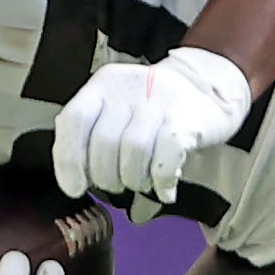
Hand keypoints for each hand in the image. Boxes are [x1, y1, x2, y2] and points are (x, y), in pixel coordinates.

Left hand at [52, 45, 254, 201]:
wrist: (206, 86)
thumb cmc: (150, 110)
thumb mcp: (115, 111)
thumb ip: (90, 138)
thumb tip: (74, 186)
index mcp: (103, 85)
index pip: (74, 120)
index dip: (69, 160)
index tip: (75, 187)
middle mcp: (129, 88)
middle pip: (104, 142)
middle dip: (106, 176)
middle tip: (116, 184)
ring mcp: (160, 100)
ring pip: (134, 152)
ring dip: (134, 180)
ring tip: (141, 183)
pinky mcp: (187, 118)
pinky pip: (166, 158)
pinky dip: (161, 182)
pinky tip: (164, 189)